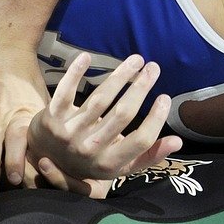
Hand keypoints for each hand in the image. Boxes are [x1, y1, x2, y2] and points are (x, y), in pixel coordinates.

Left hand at [27, 52, 182, 181]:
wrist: (46, 159)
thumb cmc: (91, 160)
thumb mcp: (120, 166)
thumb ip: (149, 156)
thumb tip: (178, 141)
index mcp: (110, 163)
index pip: (141, 140)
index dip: (156, 118)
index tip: (165, 97)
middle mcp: (89, 149)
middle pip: (122, 115)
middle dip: (141, 88)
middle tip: (154, 68)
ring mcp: (68, 134)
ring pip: (99, 100)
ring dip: (120, 76)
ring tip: (136, 60)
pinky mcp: (51, 119)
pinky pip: (64, 92)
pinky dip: (74, 73)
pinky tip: (87, 57)